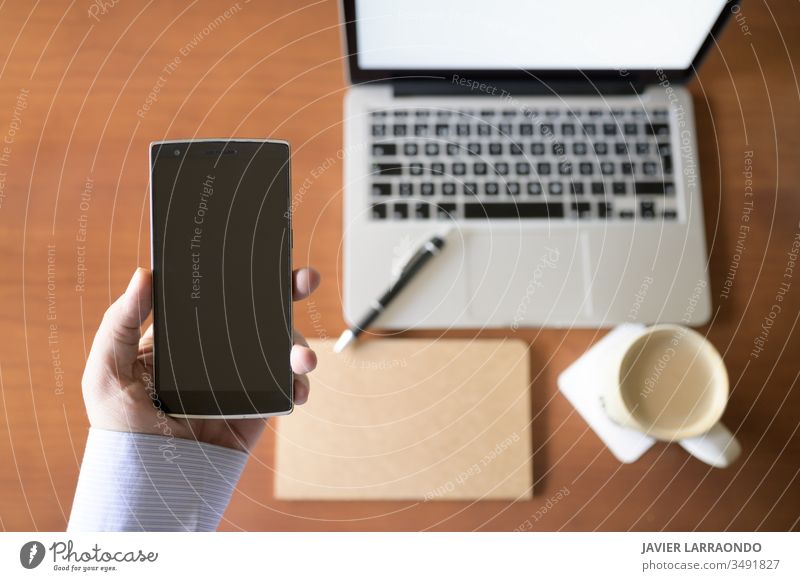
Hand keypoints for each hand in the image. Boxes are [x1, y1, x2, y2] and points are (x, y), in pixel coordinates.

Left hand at [81, 267, 319, 451]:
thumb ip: (120, 322)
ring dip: (299, 345)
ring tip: (302, 359)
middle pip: (260, 312)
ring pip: (281, 347)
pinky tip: (298, 388)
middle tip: (305, 278)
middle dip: (288, 292)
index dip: (242, 272)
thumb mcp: (106, 371)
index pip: (217, 295)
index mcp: (185, 335)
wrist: (153, 481)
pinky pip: (287, 387)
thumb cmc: (121, 429)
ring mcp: (242, 377)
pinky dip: (299, 384)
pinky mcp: (258, 406)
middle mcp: (217, 351)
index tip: (263, 254)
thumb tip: (144, 274)